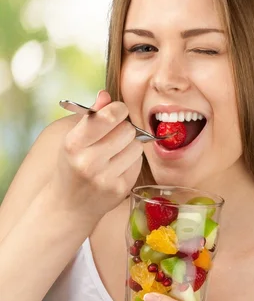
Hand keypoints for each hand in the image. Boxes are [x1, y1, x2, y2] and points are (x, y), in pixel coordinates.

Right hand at [49, 90, 142, 220]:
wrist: (68, 206)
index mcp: (73, 144)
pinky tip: (117, 166)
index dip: (118, 109)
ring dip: (130, 145)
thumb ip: (92, 115)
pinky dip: (131, 160)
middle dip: (124, 128)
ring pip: (137, 146)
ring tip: (114, 152)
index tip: (116, 111)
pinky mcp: (121, 189)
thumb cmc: (72, 165)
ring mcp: (106, 178)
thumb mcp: (73, 139)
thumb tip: (107, 94)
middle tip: (114, 134)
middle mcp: (88, 162)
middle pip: (128, 130)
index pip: (108, 116)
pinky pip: (138, 162)